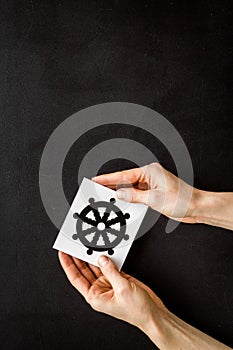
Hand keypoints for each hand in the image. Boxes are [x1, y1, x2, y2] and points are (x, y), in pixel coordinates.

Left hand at [58, 252, 230, 348]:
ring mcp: (109, 283)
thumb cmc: (137, 310)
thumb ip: (111, 271)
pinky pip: (109, 265)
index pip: (76, 278)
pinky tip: (103, 249)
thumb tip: (102, 258)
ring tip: (86, 243)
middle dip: (78, 257)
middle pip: (84, 270)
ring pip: (97, 265)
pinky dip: (107, 257)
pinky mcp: (119, 278)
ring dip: (92, 256)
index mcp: (95, 297)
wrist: (153, 313)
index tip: (63, 253)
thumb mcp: (122, 289)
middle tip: (72, 244)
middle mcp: (99, 290)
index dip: (68, 265)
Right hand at [93, 162, 232, 229]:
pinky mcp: (153, 193)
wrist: (196, 207)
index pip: (124, 175)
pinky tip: (121, 202)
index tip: (96, 179)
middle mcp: (150, 176)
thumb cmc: (182, 199)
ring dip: (119, 193)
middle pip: (125, 180)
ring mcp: (151, 184)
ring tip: (106, 197)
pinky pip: (136, 194)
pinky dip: (128, 198)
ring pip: (130, 188)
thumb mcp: (154, 199)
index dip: (108, 178)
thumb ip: (134, 196)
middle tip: (96, 188)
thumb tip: (119, 193)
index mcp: (149, 171)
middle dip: (111, 185)